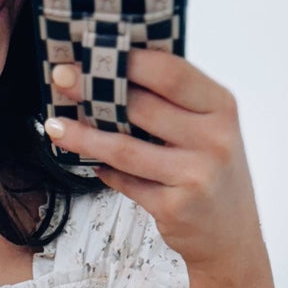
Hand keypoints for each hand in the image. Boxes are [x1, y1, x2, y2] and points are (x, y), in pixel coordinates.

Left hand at [45, 50, 263, 277]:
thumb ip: (176, 104)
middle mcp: (213, 139)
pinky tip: (90, 163)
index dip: (129, 59)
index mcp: (221, 108)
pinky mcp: (174, 207)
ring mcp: (194, 176)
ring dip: (85, 136)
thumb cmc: (213, 174)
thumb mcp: (210, 130)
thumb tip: (115, 74)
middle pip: (142, 106)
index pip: (171, 72)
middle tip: (62, 79)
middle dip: (95, 89)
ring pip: (125, 148)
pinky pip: (127, 183)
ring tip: (55, 126)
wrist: (232, 237)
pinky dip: (105, 171)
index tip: (93, 49)